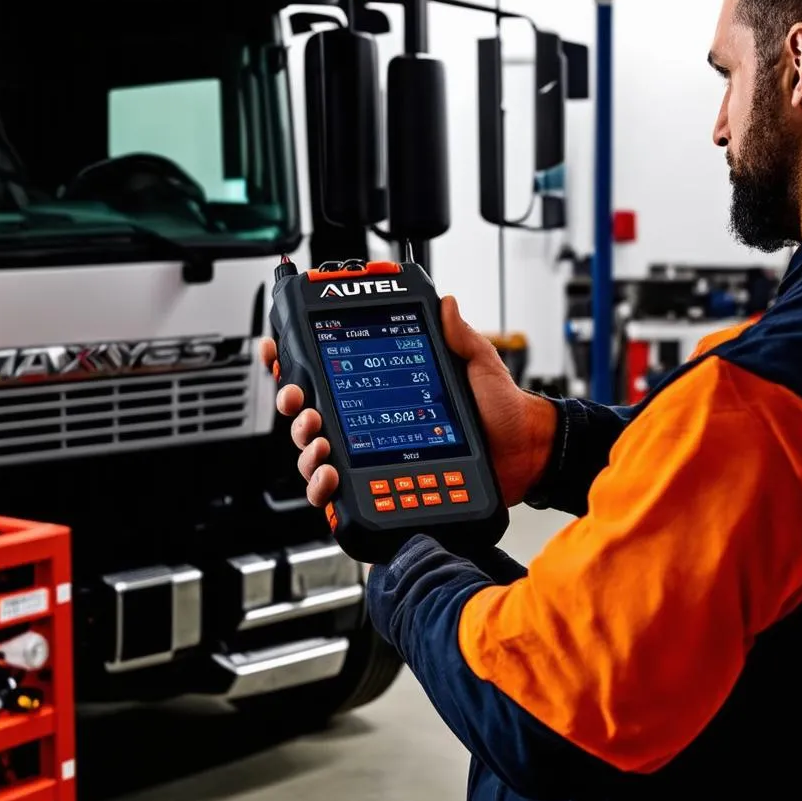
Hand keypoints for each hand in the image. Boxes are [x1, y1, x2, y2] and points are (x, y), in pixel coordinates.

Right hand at [260, 296, 557, 507]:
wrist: (523, 456)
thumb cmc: (500, 413)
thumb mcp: (478, 364)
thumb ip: (459, 335)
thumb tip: (447, 304)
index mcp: (381, 388)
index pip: (328, 372)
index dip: (294, 360)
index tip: (278, 349)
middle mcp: (368, 423)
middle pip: (308, 413)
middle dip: (293, 404)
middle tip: (302, 402)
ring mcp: (369, 458)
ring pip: (313, 454)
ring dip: (305, 446)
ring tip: (321, 443)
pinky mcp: (377, 490)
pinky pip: (335, 495)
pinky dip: (322, 488)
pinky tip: (331, 477)